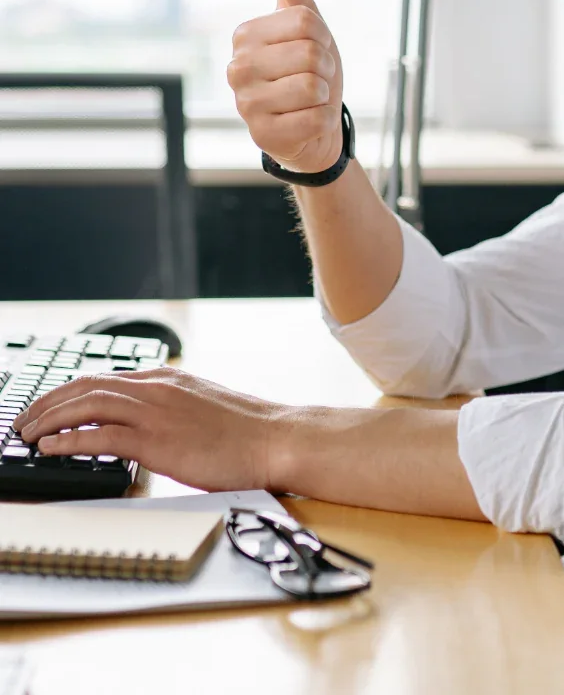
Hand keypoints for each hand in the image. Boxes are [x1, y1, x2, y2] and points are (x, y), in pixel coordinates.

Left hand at [12, 369, 291, 492]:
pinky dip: (67, 440)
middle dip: (48, 402)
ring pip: (86, 405)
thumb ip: (174, 408)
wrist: (276, 438)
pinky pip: (99, 436)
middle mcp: (157, 388)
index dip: (69, 391)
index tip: (49, 405)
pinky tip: (51, 448)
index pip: (105, 378)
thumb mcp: (205, 407)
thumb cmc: (248, 431)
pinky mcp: (156, 441)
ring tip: (27, 434)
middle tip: (24, 419)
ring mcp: (156, 412)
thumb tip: (149, 425)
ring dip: (49, 419)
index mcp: (169, 379)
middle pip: (86, 386)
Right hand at [228, 0, 344, 173]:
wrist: (315, 123)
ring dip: (324, 94)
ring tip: (309, 98)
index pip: (306, 21)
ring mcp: (246, 105)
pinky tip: (306, 121)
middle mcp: (237, 68)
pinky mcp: (263, 136)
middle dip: (326, 67)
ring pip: (312, 86)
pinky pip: (314, 118)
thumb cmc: (308, 66)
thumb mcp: (302, 16)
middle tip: (314, 77)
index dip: (323, 38)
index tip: (313, 50)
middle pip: (310, 53)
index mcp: (244, 35)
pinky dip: (321, 120)